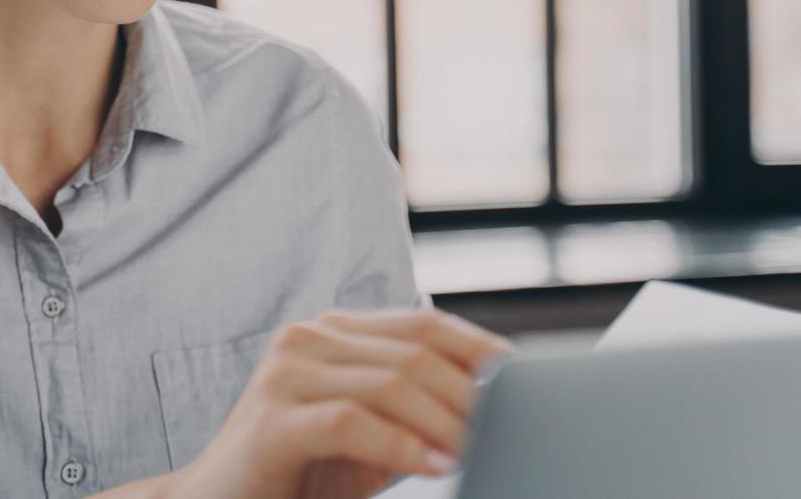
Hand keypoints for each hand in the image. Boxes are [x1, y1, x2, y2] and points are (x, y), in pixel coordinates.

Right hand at [167, 307, 513, 498]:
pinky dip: (402, 446)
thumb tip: (496, 405)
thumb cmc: (302, 475)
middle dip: (470, 394)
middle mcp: (307, 338)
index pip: (423, 324)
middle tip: (512, 430)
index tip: (528, 384)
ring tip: (480, 452)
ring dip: (445, 423)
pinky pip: (351, 422)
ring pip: (389, 382)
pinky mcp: (272, 421)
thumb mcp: (373, 438)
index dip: (479, 349)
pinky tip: (435, 467)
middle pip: (413, 352)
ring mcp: (285, 374)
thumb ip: (416, 414)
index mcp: (332, 331)